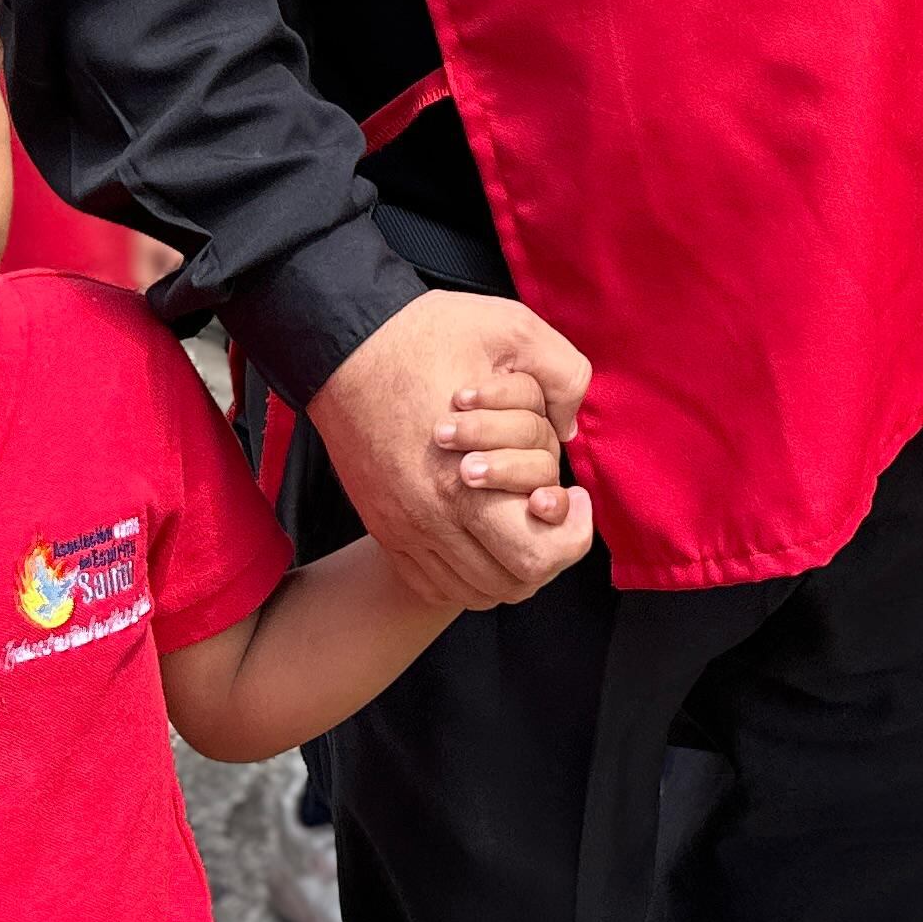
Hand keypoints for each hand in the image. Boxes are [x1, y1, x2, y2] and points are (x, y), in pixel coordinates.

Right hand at [303, 291, 592, 611]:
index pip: (535, 556)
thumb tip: (569, 429)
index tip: (577, 496)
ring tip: (521, 519)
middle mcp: (430, 521)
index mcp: (464, 482)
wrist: (346, 344)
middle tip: (553, 506)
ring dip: (510, 565)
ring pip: (473, 591)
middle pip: (510, 584)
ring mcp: (402, 529)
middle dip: (548, 552)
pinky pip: (434, 584)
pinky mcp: (383, 528)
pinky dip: (468, 573)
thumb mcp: (513, 330)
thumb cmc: (430, 335)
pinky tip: (483, 531)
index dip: (573, 534)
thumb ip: (562, 376)